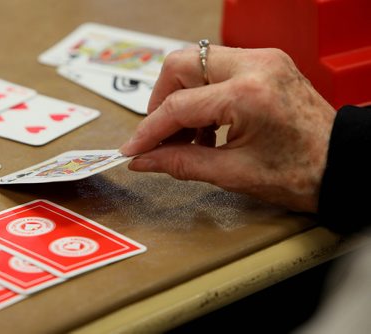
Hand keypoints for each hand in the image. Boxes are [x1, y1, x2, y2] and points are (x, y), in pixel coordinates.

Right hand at [119, 45, 335, 212]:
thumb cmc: (300, 174)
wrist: (341, 164)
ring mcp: (262, 58)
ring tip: (190, 138)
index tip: (133, 149)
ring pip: (196, 62)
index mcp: (247, 95)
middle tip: (161, 136)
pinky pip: (217, 68)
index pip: (178, 106)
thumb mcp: (233, 174)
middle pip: (180, 64)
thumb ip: (181, 163)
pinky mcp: (265, 62)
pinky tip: (209, 128)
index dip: (148, 131)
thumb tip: (143, 160)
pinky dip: (203, 95)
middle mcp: (254, 65)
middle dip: (161, 101)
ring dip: (182, 98)